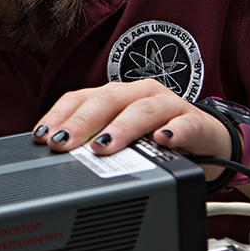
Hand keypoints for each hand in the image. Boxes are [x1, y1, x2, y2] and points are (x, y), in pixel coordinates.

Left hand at [33, 79, 231, 178]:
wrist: (206, 142)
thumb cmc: (154, 138)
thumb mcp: (118, 139)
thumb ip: (90, 142)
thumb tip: (53, 156)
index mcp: (115, 95)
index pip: (80, 98)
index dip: (59, 115)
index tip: (43, 137)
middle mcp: (139, 94)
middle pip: (107, 100)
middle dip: (82, 122)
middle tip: (64, 143)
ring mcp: (168, 105)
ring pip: (142, 109)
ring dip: (120, 128)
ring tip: (103, 146)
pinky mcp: (196, 122)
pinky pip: (186, 124)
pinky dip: (174, 132)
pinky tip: (163, 141)